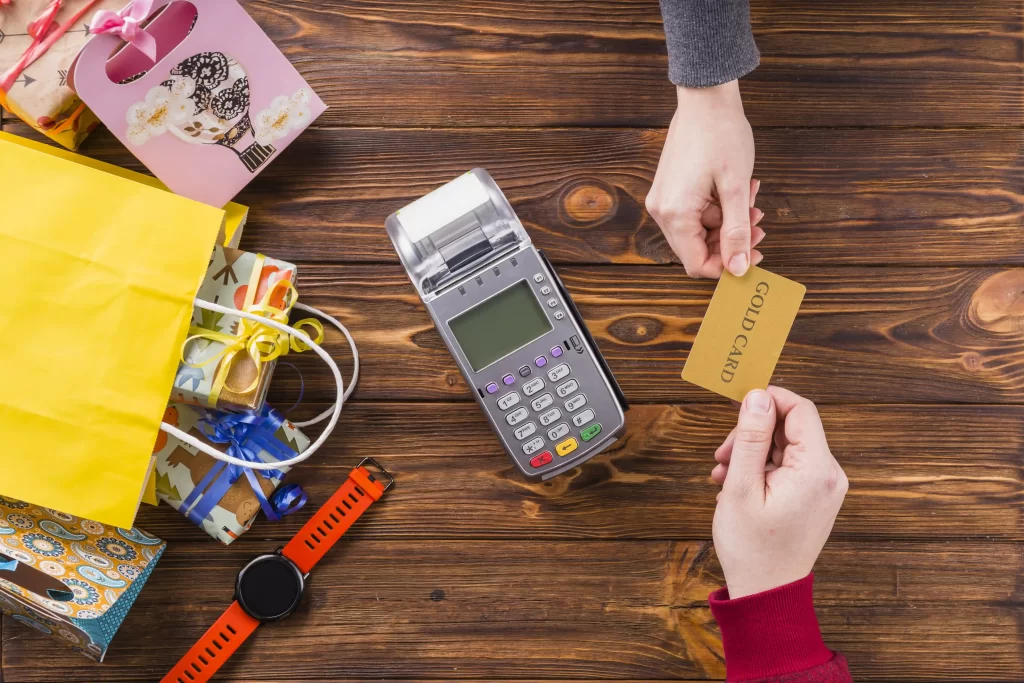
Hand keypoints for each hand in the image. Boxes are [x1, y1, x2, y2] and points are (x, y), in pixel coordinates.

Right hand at [646, 80, 762, 278]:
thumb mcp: (736, 188)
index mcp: (675, 213)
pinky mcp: (669, 189)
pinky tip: (736, 191)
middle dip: (730, 242)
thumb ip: (737, 232)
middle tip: (758, 224)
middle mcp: (662, 210)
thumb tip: (740, 268)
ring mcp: (663, 199)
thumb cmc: (721, 134)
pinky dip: (717, 209)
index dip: (727, 267)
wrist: (705, 97)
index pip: (696, 264)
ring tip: (751, 200)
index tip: (753, 255)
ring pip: (698, 231)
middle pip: (696, 249)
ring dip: (727, 223)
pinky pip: (694, 214)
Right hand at [710, 387, 848, 598]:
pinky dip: (761, 468)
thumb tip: (756, 396)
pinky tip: (736, 485)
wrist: (767, 593)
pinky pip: (789, 467)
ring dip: (752, 452)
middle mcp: (829, 475)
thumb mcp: (740, 487)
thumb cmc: (752, 547)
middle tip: (721, 454)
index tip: (737, 402)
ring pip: (786, 447)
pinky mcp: (815, 497)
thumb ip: (748, 437)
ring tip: (722, 474)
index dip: (768, 399)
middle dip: (752, 433)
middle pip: (791, 427)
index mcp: (816, 469)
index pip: (800, 409)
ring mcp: (824, 488)